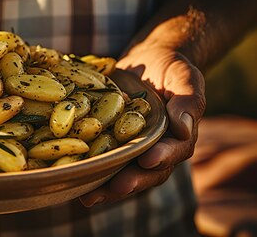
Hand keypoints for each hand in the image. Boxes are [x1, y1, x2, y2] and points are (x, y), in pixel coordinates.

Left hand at [79, 43, 205, 205]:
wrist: (147, 60)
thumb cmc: (171, 68)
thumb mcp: (184, 78)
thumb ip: (187, 102)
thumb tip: (184, 130)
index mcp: (177, 137)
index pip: (173, 152)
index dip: (162, 157)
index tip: (148, 160)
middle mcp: (155, 149)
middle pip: (146, 172)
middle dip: (130, 181)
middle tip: (116, 187)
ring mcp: (131, 148)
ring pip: (121, 172)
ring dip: (105, 186)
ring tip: (89, 197)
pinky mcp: (109, 142)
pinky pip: (99, 158)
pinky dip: (87, 169)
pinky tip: (70, 176)